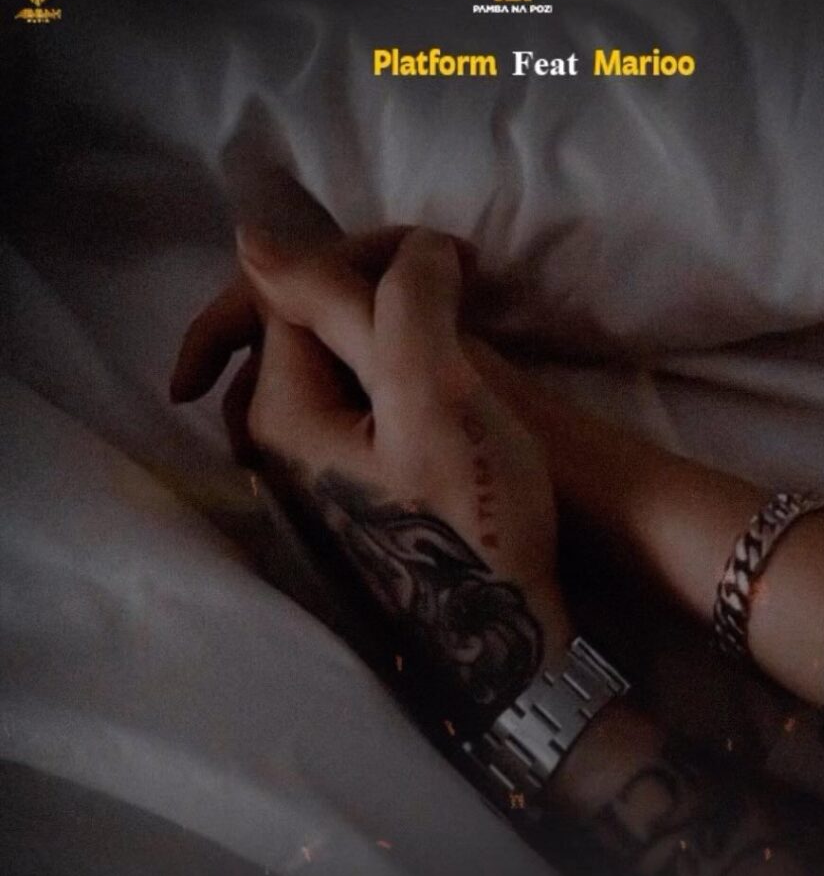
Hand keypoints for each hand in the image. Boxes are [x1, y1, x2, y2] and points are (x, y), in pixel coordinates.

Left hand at [171, 226, 572, 721]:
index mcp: (283, 412)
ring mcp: (310, 472)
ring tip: (454, 321)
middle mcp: (277, 443)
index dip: (376, 255)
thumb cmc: (476, 517)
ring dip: (387, 324)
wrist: (505, 640)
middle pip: (300, 323)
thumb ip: (372, 304)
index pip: (297, 290)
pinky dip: (391, 368)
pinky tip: (435, 378)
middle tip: (453, 277)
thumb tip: (266, 234)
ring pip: (330, 360)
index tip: (459, 258)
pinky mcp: (347, 491)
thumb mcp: (435, 393)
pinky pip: (352, 400)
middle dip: (373, 285)